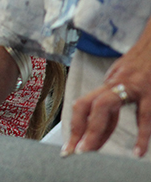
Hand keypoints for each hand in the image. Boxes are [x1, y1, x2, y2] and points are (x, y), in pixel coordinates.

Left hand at [64, 33, 150, 156]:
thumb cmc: (141, 62)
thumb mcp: (122, 76)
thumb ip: (112, 95)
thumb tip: (100, 119)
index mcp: (107, 84)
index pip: (83, 105)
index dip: (76, 125)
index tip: (71, 146)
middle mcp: (114, 84)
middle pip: (88, 106)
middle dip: (80, 130)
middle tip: (76, 152)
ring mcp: (132, 87)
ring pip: (106, 107)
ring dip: (97, 131)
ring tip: (91, 152)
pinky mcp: (150, 92)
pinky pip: (145, 115)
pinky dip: (142, 135)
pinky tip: (138, 152)